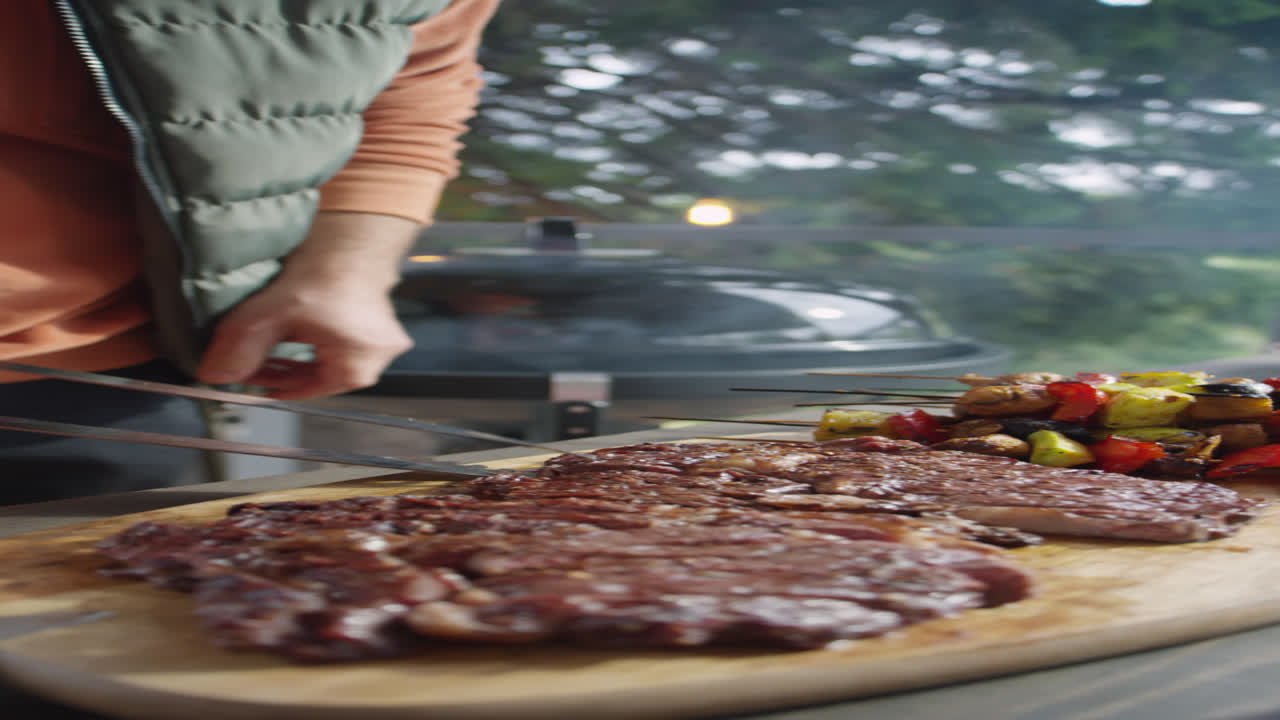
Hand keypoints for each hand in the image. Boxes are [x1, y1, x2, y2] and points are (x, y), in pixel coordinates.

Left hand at [194, 212, 417, 399]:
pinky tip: (291, 329)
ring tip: (267, 345)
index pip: (304, 391)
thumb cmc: (327, 271)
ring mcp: (379, 339)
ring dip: (295, 353)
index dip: (269, 385)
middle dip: (282, 368)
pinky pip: (338, 341)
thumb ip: (240, 347)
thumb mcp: (271, 315)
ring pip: (326, 357)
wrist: (352, 232)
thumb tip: (215, 373)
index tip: (245, 377)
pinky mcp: (373, 320)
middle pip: (317, 376)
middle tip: (251, 361)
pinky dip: (311, 338)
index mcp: (358, 369)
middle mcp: (376, 359)